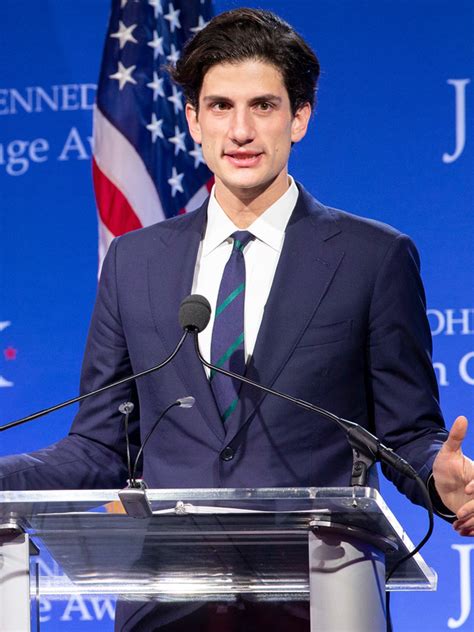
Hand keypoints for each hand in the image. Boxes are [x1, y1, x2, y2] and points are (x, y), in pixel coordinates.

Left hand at [432, 416, 473, 535]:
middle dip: (473, 508)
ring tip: (458, 524)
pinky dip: (472, 530)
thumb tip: (462, 419)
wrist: (441, 483)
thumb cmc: (446, 466)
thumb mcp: (448, 452)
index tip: (466, 489)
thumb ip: (456, 437)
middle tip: (458, 513)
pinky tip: (460, 530)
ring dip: (472, 522)